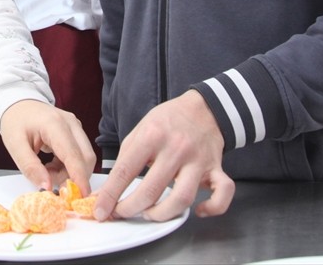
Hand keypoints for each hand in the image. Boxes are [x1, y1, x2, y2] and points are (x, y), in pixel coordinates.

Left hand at [0, 99, 95, 192]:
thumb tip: (46, 187)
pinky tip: (51, 167)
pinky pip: (79, 155)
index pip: (73, 155)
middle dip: (75, 178)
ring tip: (47, 173)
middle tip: (54, 187)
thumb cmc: (15, 121)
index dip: (79, 177)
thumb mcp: (15, 145)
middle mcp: (71, 123)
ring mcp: (75, 126)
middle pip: (86, 157)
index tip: (80, 196)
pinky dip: (68, 167)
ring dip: (70, 173)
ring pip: (84, 158)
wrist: (17, 103)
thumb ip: (30, 167)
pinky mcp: (76, 132)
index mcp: (55, 124)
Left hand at [93, 90, 233, 221]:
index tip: (100, 211)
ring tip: (150, 213)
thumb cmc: (168, 121)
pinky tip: (198, 212)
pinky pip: (222, 194)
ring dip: (162, 214)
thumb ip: (125, 158)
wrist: (203, 108)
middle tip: (122, 213)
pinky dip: (212, 208)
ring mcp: (198, 160)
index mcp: (152, 136)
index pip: (126, 171)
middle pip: (152, 190)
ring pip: (182, 199)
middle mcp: (176, 148)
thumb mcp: (140, 129)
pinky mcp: (217, 169)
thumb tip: (108, 190)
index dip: (110, 195)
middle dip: (131, 208)